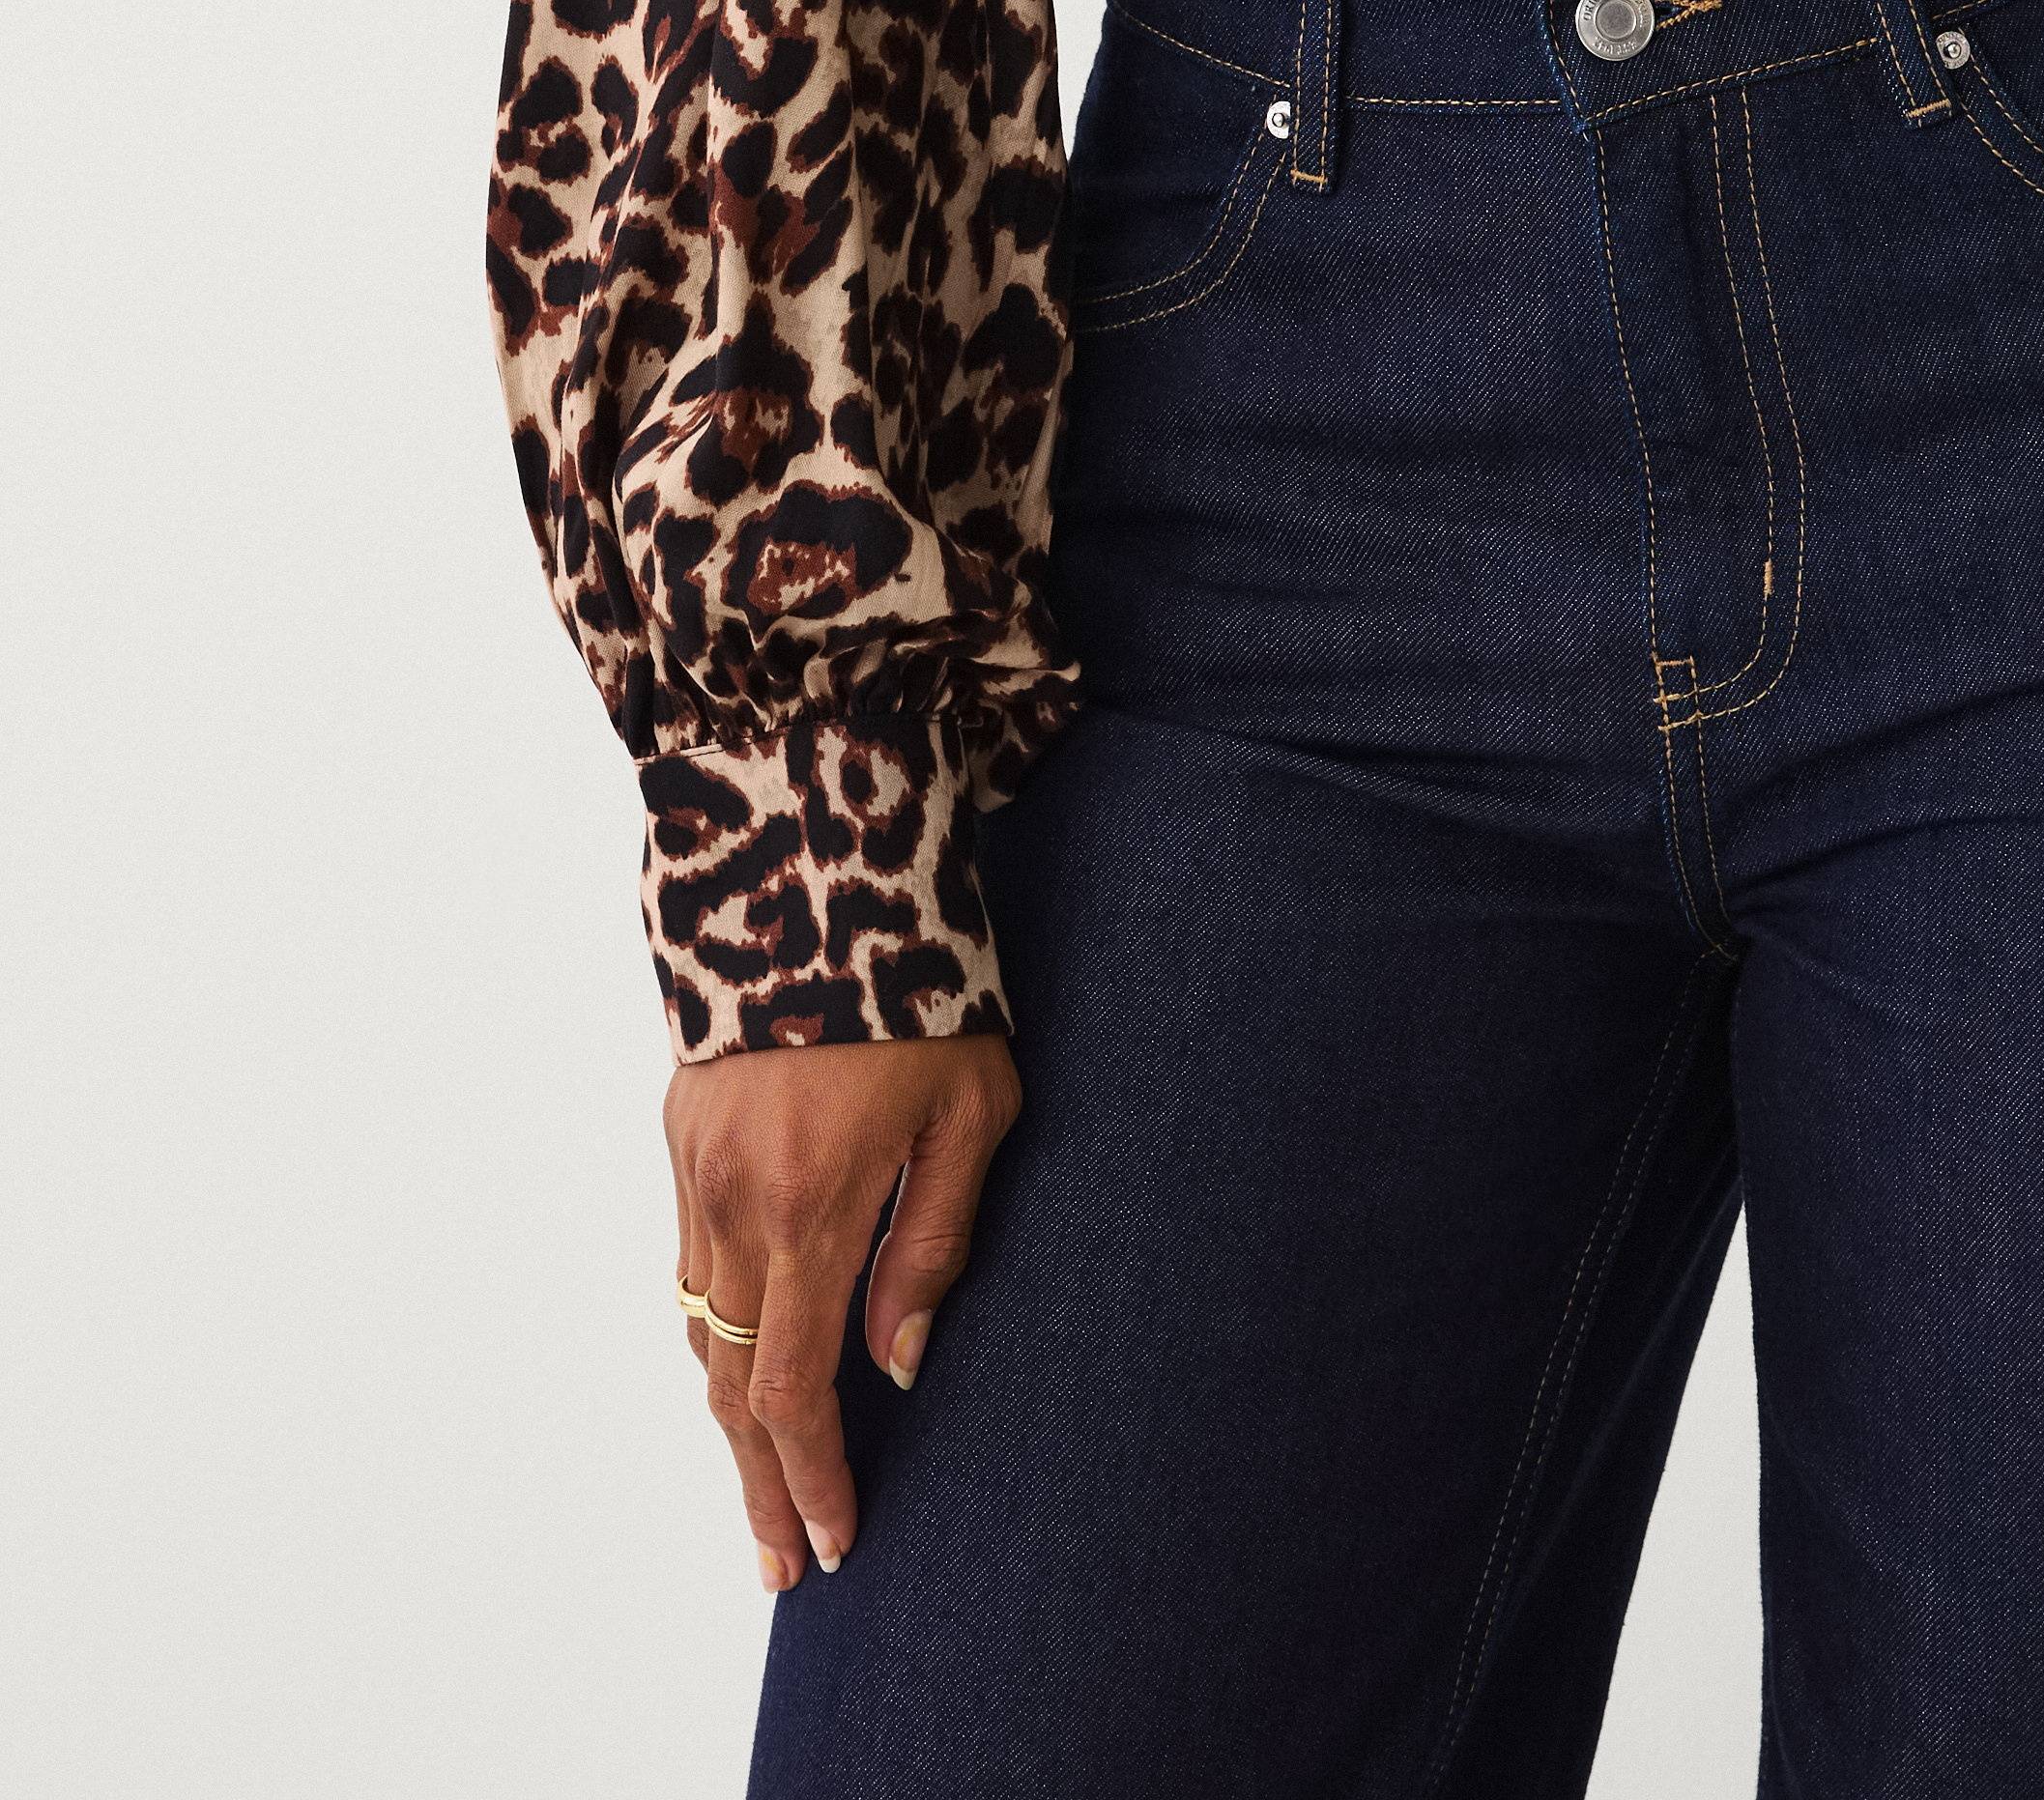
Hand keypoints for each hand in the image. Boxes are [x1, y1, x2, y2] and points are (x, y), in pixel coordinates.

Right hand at [666, 1031, 1021, 1591]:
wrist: (818, 870)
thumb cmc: (928, 989)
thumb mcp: (972, 1110)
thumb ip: (936, 1242)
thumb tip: (899, 1363)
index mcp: (813, 1204)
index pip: (796, 1388)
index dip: (814, 1476)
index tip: (836, 1542)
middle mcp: (736, 1202)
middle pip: (734, 1385)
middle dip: (761, 1485)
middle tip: (788, 1564)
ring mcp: (696, 1169)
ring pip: (700, 1332)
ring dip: (730, 1419)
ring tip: (768, 1487)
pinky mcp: (681, 1136)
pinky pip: (687, 1267)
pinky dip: (713, 1335)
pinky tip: (744, 1366)